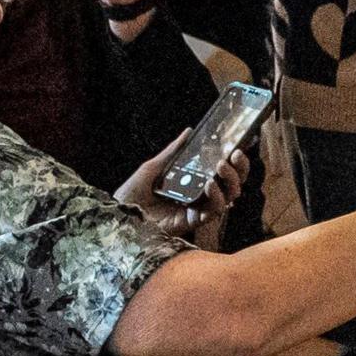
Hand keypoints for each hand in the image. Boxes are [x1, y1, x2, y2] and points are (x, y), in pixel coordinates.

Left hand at [117, 132, 247, 239]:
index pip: (221, 173)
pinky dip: (215, 198)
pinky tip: (209, 184)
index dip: (234, 162)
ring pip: (228, 198)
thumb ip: (172, 152)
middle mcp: (198, 197)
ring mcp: (196, 210)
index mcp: (192, 184)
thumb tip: (189, 132)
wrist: (116, 215)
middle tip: (234, 155)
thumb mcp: (152, 168)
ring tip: (220, 167)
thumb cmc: (130, 194)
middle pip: (231, 186)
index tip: (237, 147)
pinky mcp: (191, 222)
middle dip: (238, 170)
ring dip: (229, 181)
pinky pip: (213, 212)